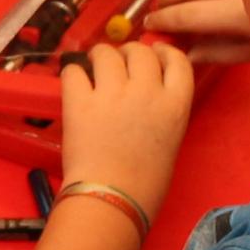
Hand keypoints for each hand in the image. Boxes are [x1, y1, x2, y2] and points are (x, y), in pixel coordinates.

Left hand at [55, 38, 197, 217]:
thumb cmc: (146, 183)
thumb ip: (162, 111)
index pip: (177, 59)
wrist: (113, 198)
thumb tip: (146, 98)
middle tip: (117, 62)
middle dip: (128, 52)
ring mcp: (112, 93)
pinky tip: (74, 84)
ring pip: (106, 53)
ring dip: (99, 56)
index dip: (163, 51)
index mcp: (176, 104)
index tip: (154, 52)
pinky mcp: (80, 101)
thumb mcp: (170, 140)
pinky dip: (72, 74)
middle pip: (140, 51)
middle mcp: (147, 91)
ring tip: (92, 66)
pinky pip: (73, 71)